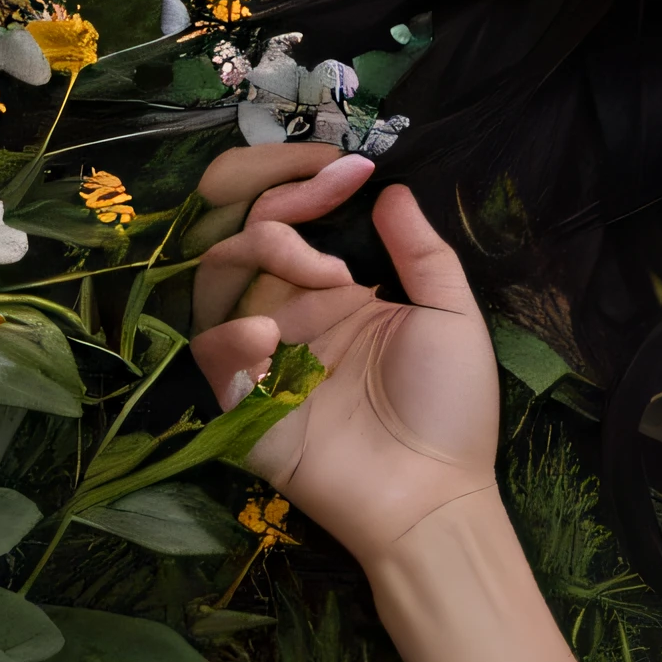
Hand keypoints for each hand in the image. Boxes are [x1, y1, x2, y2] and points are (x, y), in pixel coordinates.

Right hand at [185, 144, 499, 568]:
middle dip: (277, 203)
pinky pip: (210, 350)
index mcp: (338, 287)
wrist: (433, 493)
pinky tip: (271, 335)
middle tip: (328, 212)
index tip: (350, 168)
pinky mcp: (241, 400)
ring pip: (218, 276)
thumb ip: (422, 251)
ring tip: (324, 276)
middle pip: (244, 230)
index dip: (308, 180)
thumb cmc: (449, 407)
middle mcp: (292, 310)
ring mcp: (263, 352)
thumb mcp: (451, 316)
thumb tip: (391, 189)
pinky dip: (232, 333)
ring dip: (263, 254)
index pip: (295, 213)